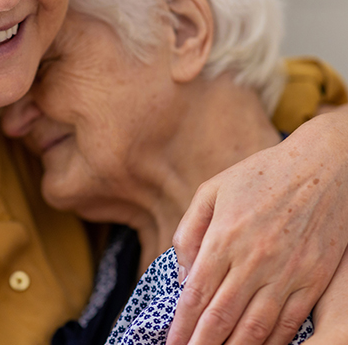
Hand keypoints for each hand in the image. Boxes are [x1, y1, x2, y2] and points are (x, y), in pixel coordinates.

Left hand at [166, 108, 347, 344]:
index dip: (183, 324)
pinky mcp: (313, 279)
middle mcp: (253, 260)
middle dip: (201, 344)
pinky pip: (290, 322)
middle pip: (222, 316)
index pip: (197, 293)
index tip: (171, 342)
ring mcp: (287, 272)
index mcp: (224, 237)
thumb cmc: (260, 176)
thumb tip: (182, 273)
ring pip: (256, 327)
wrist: (321, 167)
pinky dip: (272, 343)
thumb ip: (190, 230)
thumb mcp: (212, 190)